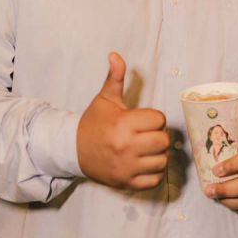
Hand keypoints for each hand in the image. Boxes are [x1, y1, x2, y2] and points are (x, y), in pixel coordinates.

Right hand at [77, 52, 168, 189]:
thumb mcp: (105, 99)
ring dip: (156, 154)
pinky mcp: (127, 182)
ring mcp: (127, 167)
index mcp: (123, 124)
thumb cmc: (94, 123)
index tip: (141, 120)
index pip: (159, 119)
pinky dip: (153, 172)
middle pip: (163, 140)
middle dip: (157, 135)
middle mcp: (126, 147)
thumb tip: (115, 54)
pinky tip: (142, 162)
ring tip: (144, 148)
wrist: (74, 150)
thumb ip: (115, 77)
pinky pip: (155, 179)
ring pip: (162, 160)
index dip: (153, 118)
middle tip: (144, 134)